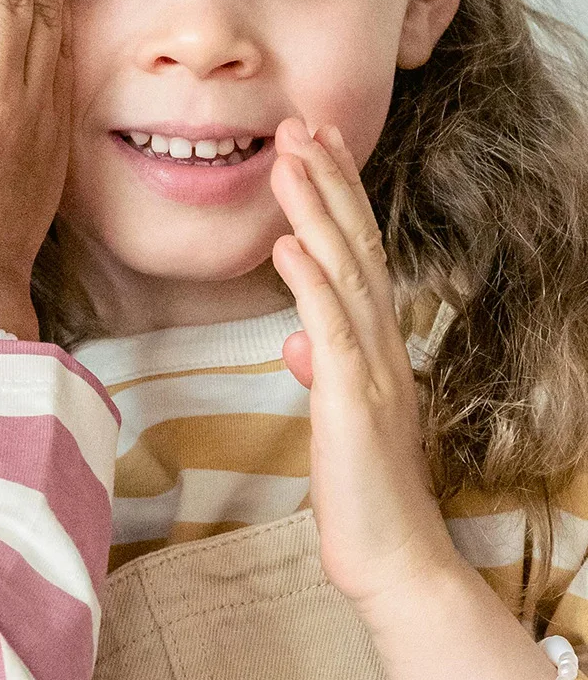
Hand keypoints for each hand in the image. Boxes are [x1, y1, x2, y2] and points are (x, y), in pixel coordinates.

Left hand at [269, 119, 459, 609]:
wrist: (391, 559)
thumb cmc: (359, 491)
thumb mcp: (333, 419)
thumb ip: (322, 371)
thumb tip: (298, 340)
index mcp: (373, 346)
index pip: (355, 254)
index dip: (335, 197)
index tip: (314, 145)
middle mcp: (380, 346)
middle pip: (355, 246)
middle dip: (327, 181)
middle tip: (301, 120)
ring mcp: (372, 371)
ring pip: (345, 273)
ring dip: (316, 211)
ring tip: (289, 156)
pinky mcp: (354, 403)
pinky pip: (335, 332)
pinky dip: (310, 284)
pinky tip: (288, 244)